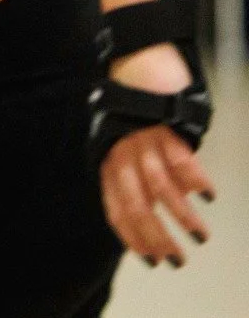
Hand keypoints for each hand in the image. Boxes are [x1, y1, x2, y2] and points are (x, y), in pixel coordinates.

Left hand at [99, 41, 215, 267]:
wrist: (135, 57)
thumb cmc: (134, 103)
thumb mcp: (124, 138)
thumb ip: (136, 170)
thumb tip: (160, 202)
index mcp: (109, 159)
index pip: (116, 207)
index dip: (132, 236)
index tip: (150, 259)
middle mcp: (122, 152)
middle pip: (136, 204)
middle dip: (156, 237)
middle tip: (177, 260)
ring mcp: (143, 138)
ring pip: (160, 187)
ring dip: (181, 216)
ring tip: (200, 236)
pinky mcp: (164, 123)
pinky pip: (180, 157)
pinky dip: (194, 179)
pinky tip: (208, 196)